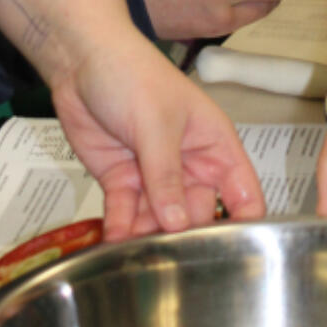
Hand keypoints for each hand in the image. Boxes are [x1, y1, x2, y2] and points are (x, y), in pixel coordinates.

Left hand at [49, 26, 266, 239]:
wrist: (80, 60)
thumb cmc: (133, 75)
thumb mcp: (157, 124)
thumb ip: (166, 176)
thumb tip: (179, 223)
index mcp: (214, 144)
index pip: (243, 191)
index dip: (246, 223)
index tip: (241, 255)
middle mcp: (189, 164)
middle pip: (199, 215)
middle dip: (188, 239)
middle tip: (176, 265)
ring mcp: (154, 175)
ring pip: (160, 220)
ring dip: (149, 238)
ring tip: (139, 259)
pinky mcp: (122, 181)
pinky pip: (126, 213)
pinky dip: (120, 229)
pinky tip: (114, 243)